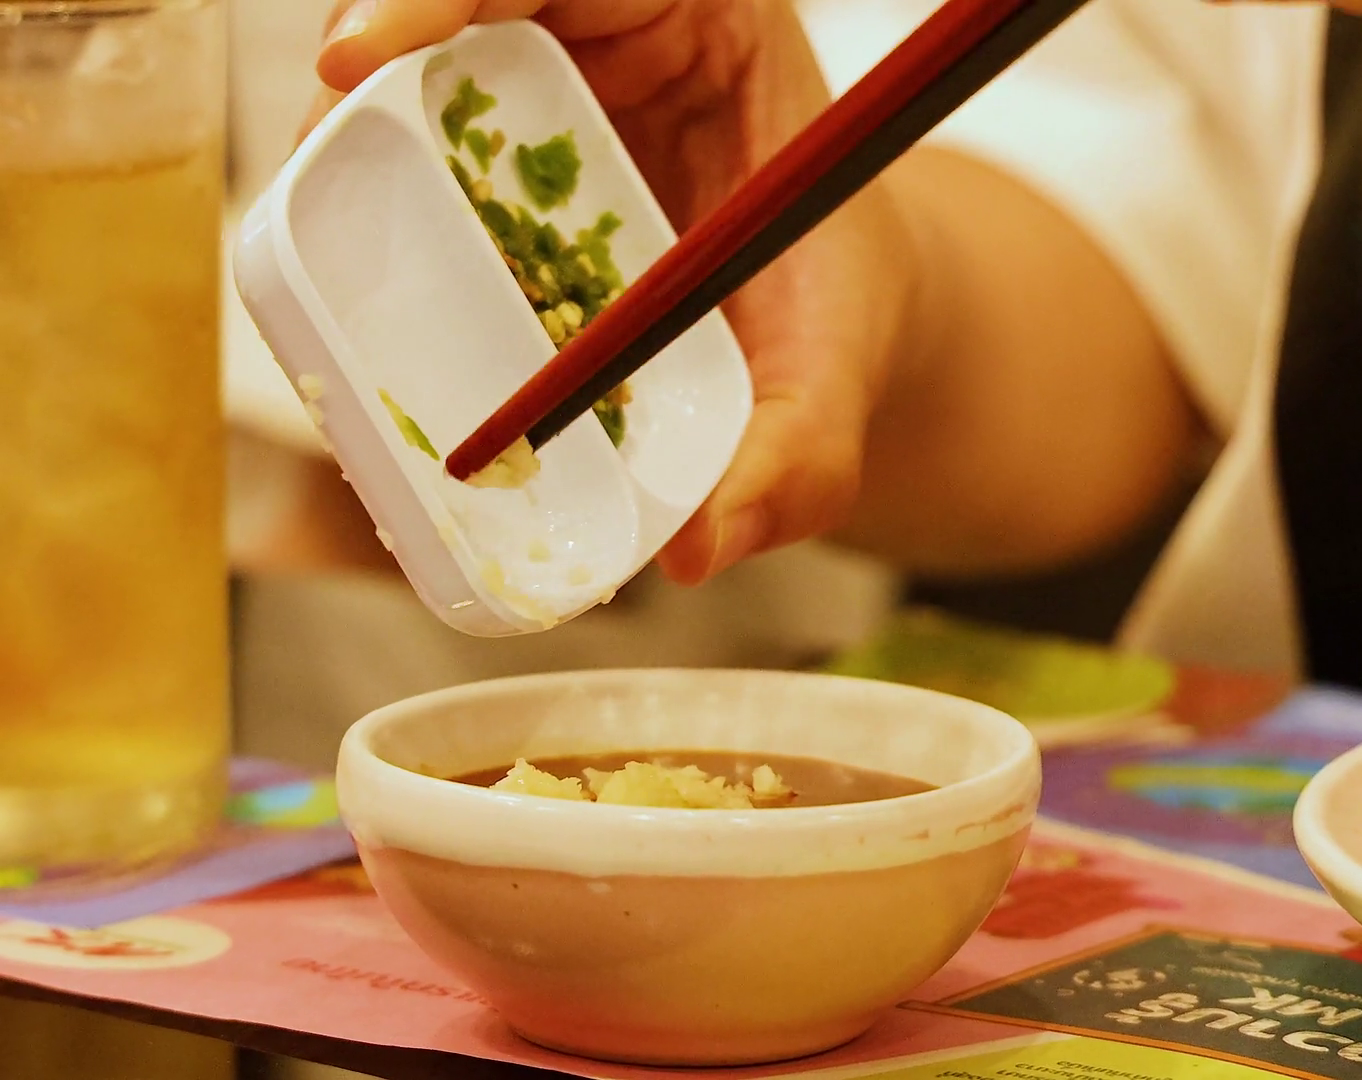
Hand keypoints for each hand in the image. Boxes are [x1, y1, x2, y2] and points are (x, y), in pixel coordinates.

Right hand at [305, 0, 918, 583]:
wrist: (840, 313)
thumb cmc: (841, 319)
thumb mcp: (836, 390)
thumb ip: (795, 463)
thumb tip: (699, 549)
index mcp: (712, 23)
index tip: (364, 53)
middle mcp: (623, 33)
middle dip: (366, 51)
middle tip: (316, 147)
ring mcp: (556, 78)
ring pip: (416, 66)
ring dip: (353, 135)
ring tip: (321, 230)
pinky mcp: (508, 136)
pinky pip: (419, 142)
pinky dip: (373, 193)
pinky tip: (358, 271)